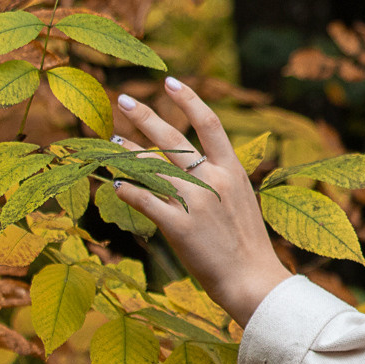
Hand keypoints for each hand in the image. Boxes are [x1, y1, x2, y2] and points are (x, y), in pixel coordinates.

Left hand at [110, 76, 292, 328]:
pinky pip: (144, 201)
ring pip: (153, 169)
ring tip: (111, 142)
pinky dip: (127, 191)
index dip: (189, 101)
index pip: (210, 125)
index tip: (170, 82)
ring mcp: (197, 203)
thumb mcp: (242, 203)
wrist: (253, 281)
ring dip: (128, 154)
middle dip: (147, 117)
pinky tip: (114, 185)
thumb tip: (192, 169)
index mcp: (234, 172)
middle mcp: (215, 182)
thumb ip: (220, 182)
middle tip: (125, 100)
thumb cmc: (247, 246)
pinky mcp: (180, 227)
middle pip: (174, 141)